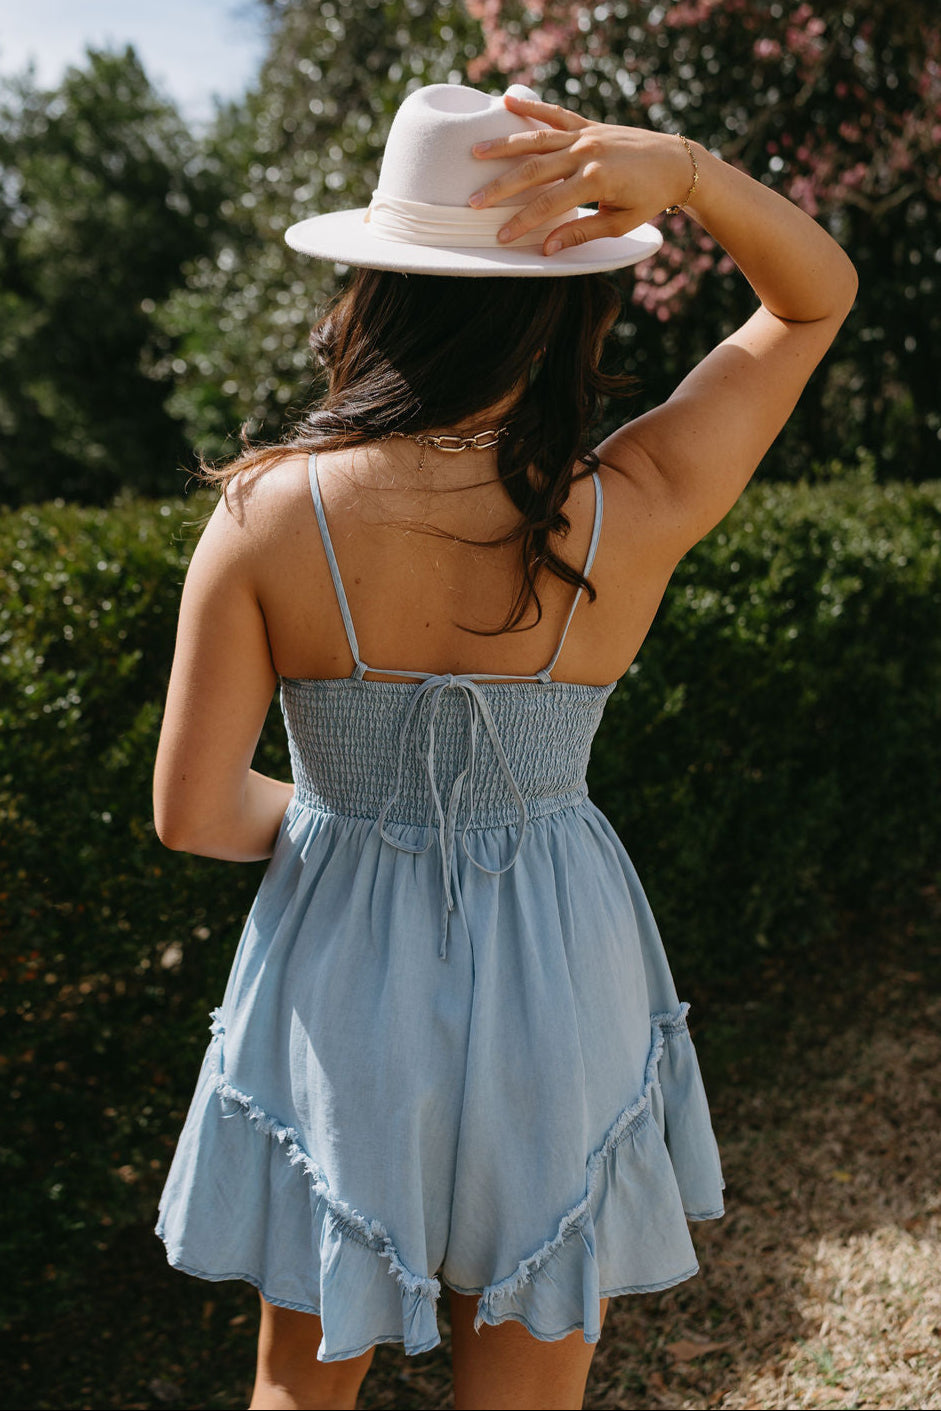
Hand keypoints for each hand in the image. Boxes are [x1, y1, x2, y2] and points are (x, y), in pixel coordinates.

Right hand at [468, 92, 693, 254]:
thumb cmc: (650, 197)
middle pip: (533, 171)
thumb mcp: (619, 223)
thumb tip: (547, 248)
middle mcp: (587, 153)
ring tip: (475, 152)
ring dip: (504, 146)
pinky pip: (556, 115)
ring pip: (537, 140)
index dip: (522, 222)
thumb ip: (582, 233)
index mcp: (595, 180)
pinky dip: (532, 107)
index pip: (548, 204)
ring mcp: (586, 135)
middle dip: (501, 188)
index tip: (500, 236)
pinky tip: (507, 101)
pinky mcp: (589, 125)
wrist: (677, 163)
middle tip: (473, 201)